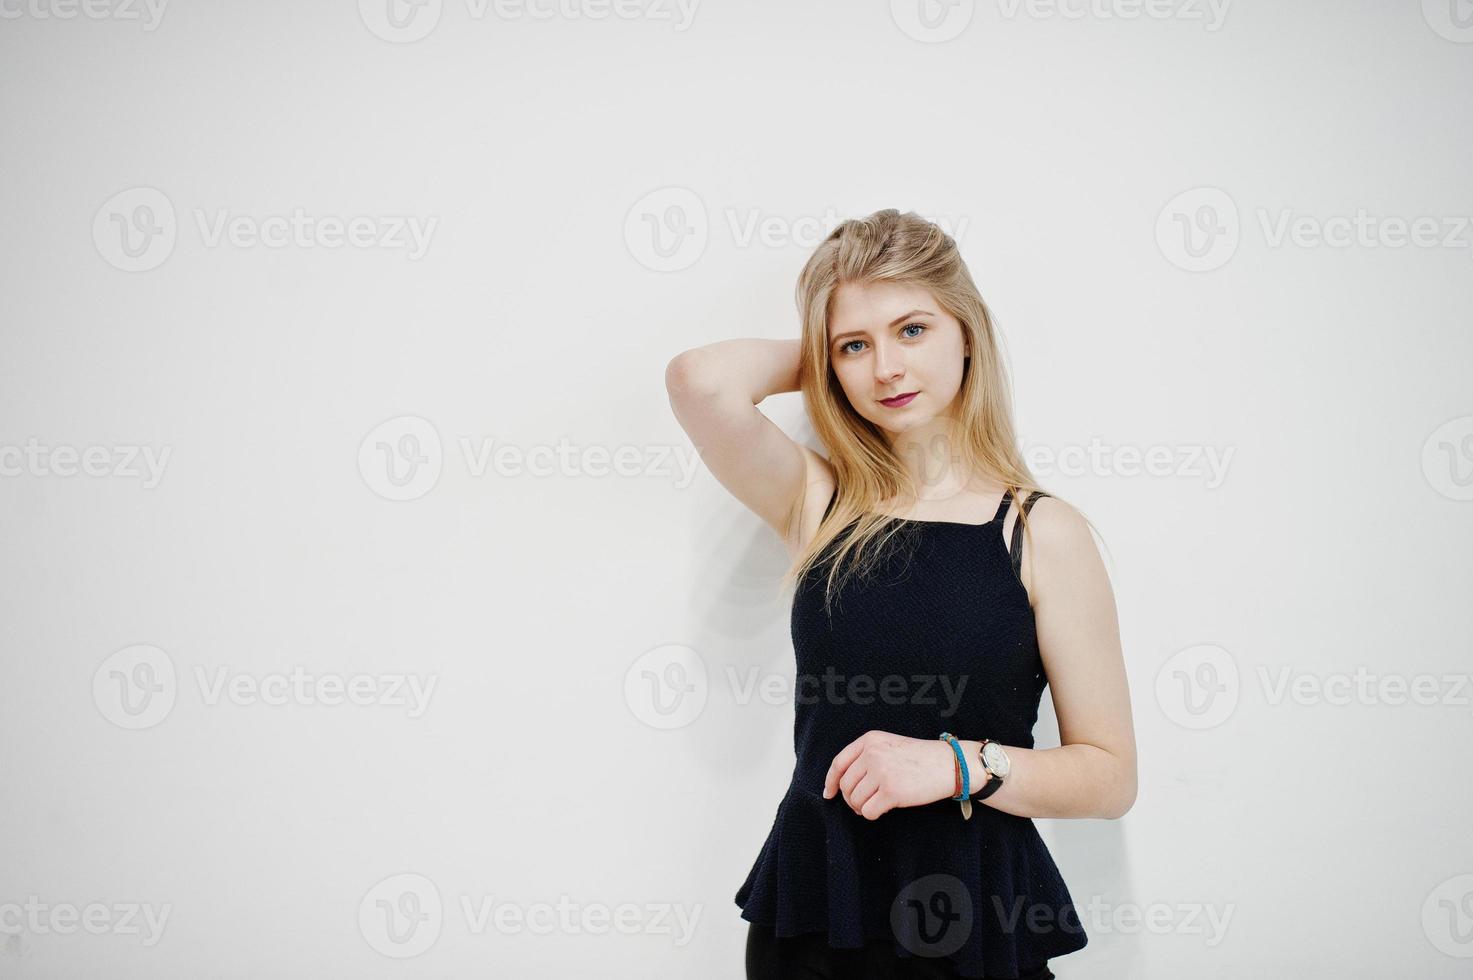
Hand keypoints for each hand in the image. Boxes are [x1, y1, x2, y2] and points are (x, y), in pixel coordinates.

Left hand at [821, 730, 956, 819]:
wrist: (949, 764)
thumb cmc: (919, 758)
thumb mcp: (889, 745)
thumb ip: (866, 757)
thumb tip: (840, 784)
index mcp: (869, 740)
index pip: (839, 763)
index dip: (831, 782)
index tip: (829, 794)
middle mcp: (872, 754)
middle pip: (846, 785)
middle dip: (851, 799)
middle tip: (863, 803)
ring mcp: (881, 772)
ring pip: (855, 800)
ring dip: (862, 808)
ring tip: (875, 804)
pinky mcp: (891, 791)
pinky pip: (868, 811)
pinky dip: (872, 814)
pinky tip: (883, 809)